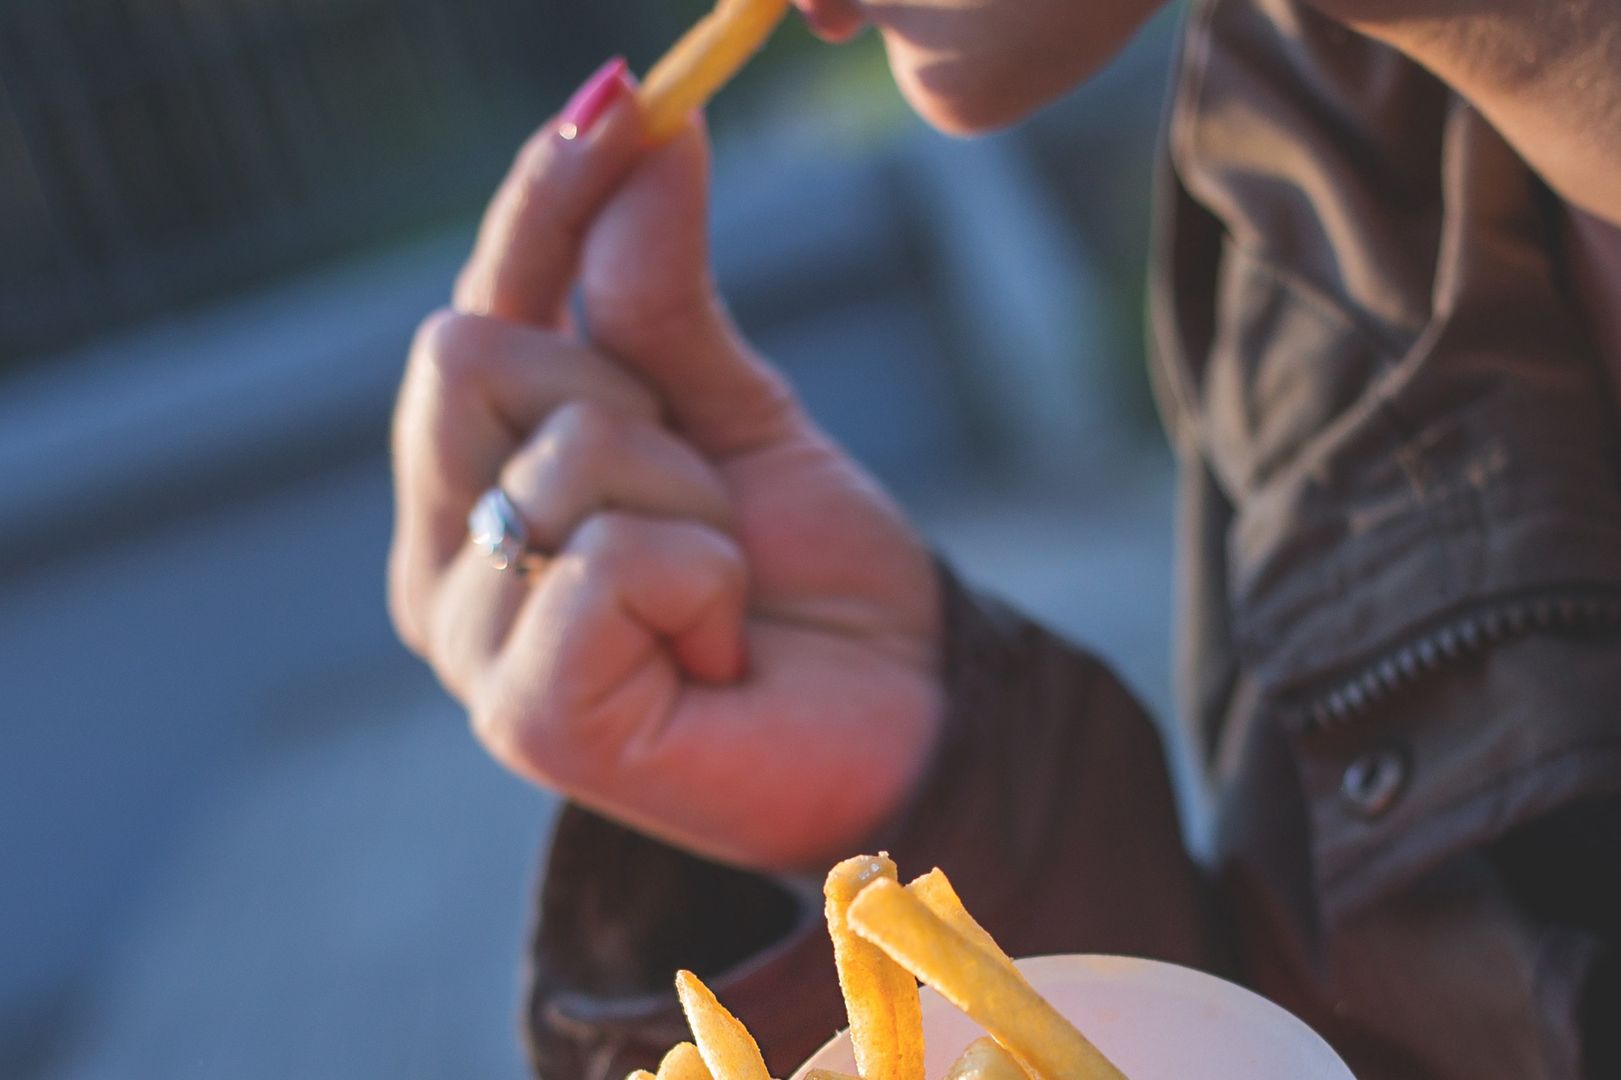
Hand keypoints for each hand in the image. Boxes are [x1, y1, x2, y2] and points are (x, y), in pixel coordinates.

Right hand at [388, 74, 942, 870]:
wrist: (901, 722)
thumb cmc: (809, 582)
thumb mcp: (735, 413)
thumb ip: (660, 288)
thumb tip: (638, 116)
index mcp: (474, 492)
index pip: (468, 312)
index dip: (538, 206)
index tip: (620, 100)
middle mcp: (444, 563)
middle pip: (469, 350)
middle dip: (630, 389)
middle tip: (703, 486)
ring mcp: (470, 644)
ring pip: (564, 446)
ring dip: (693, 496)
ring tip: (724, 588)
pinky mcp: (526, 717)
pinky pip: (611, 552)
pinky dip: (702, 575)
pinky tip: (717, 649)